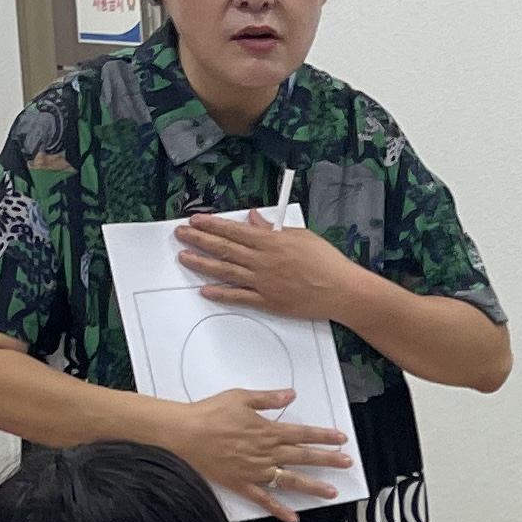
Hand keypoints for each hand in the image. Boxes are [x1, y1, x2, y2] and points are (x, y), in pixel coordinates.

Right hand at [171, 387, 354, 520]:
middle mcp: (266, 452)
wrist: (184, 434)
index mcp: (268, 431)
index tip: (341, 439)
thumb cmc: (209, 413)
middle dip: (328, 460)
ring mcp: (255, 471)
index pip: (303, 434)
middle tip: (347, 464)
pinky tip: (293, 518)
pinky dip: (279, 510)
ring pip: (291, 480)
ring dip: (313, 486)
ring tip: (331, 493)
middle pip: (304, 457)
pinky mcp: (242, 484)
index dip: (324, 436)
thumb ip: (268, 398)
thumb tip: (290, 394)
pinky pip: (264, 499)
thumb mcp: (241, 397)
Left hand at [174, 206, 360, 319]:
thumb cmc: (327, 262)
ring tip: (184, 258)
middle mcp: (262, 261)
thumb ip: (274, 228)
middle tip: (180, 235)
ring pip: (225, 271)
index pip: (234, 231)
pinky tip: (205, 289)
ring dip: (202, 264)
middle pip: (224, 249)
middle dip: (199, 240)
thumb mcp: (301, 236)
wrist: (341, 290)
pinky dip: (220, 293)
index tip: (195, 221)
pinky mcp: (268, 301)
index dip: (212, 225)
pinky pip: (239, 297)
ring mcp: (263, 283)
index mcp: (271, 242)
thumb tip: (255, 219)